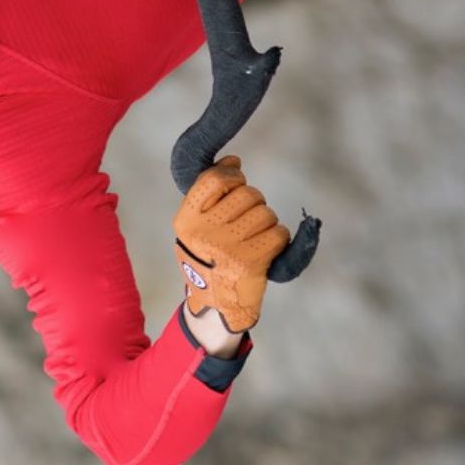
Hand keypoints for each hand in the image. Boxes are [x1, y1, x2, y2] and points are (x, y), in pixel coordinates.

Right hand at [173, 156, 289, 332]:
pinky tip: (266, 247)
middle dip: (254, 201)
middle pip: (247, 194)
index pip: (213, 179)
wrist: (217, 304)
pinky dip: (278, 238)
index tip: (238, 178)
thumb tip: (233, 160)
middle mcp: (205, 233)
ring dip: (267, 221)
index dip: (232, 173)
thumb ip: (210, 193)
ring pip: (265, 213)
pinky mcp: (252, 262)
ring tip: (254, 235)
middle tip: (247, 217)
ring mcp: (228, 249)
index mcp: (186, 221)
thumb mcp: (196, 226)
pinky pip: (278, 233)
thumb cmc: (208, 256)